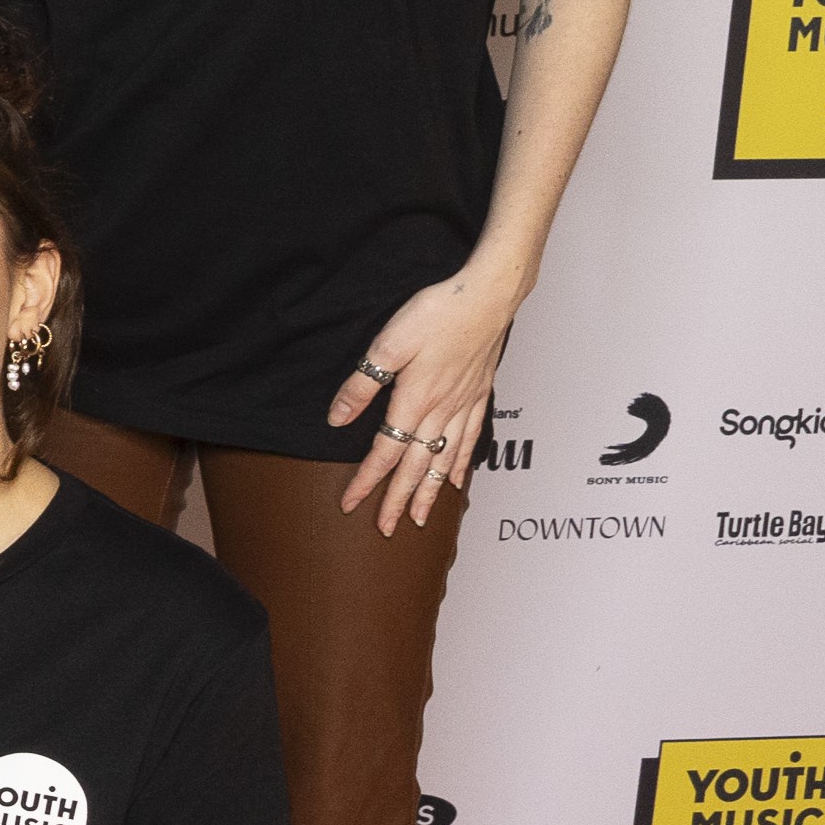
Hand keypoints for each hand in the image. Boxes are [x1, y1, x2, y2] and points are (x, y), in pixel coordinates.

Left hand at [324, 259, 519, 535]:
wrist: (488, 296)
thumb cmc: (438, 313)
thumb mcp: (387, 345)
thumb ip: (361, 384)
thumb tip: (337, 419)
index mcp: (414, 401)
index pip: (385, 453)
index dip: (367, 481)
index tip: (351, 504)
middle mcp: (442, 411)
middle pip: (415, 466)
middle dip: (399, 499)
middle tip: (386, 528)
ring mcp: (464, 405)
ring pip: (444, 460)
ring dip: (430, 491)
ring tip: (422, 518)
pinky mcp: (479, 395)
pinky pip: (471, 440)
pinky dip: (461, 464)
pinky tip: (456, 480)